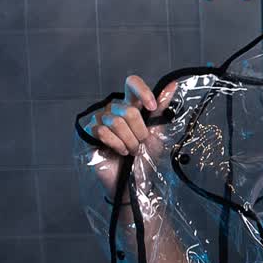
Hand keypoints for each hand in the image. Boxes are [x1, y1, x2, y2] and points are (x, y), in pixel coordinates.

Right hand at [82, 74, 176, 189]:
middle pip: (129, 110)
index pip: (132, 84)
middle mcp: (114, 109)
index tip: (152, 107)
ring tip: (131, 150)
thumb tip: (172, 83)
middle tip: (141, 143)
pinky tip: (119, 151)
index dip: (142, 91)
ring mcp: (100, 119)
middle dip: (139, 131)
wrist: (136, 178)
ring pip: (116, 122)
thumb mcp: (158, 131)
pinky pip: (103, 131)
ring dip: (129, 141)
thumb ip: (161, 108)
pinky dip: (116, 144)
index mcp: (131, 105)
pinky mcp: (90, 132)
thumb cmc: (146, 155)